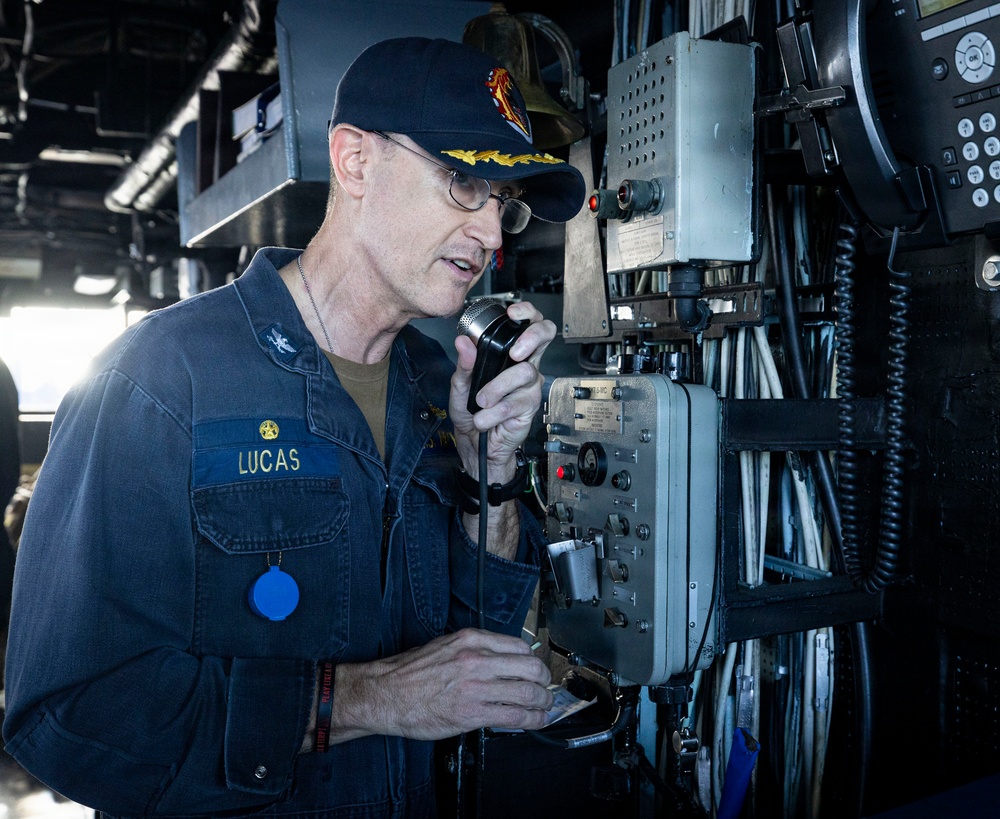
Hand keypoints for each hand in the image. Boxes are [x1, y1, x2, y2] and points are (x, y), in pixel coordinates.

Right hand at [329, 629, 553, 741]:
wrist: (385, 694)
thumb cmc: (410, 672)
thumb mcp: (445, 646)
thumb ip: (475, 651)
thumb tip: (502, 660)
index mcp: (471, 640)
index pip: (519, 645)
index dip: (533, 660)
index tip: (535, 669)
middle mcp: (477, 659)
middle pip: (531, 667)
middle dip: (544, 680)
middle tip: (545, 689)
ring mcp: (476, 686)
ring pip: (528, 692)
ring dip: (543, 702)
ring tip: (545, 707)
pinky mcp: (472, 713)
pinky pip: (514, 716)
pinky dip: (532, 719)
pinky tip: (535, 721)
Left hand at [450, 300, 554, 481]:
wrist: (475, 444)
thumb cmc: (471, 411)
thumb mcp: (460, 385)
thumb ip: (463, 364)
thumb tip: (463, 343)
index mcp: (509, 354)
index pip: (528, 324)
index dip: (527, 313)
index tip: (513, 313)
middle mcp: (524, 366)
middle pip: (544, 336)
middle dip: (531, 338)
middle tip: (515, 353)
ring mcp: (529, 387)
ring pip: (524, 373)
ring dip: (497, 388)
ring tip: (481, 401)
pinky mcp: (529, 407)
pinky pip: (515, 403)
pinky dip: (495, 412)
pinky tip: (484, 417)